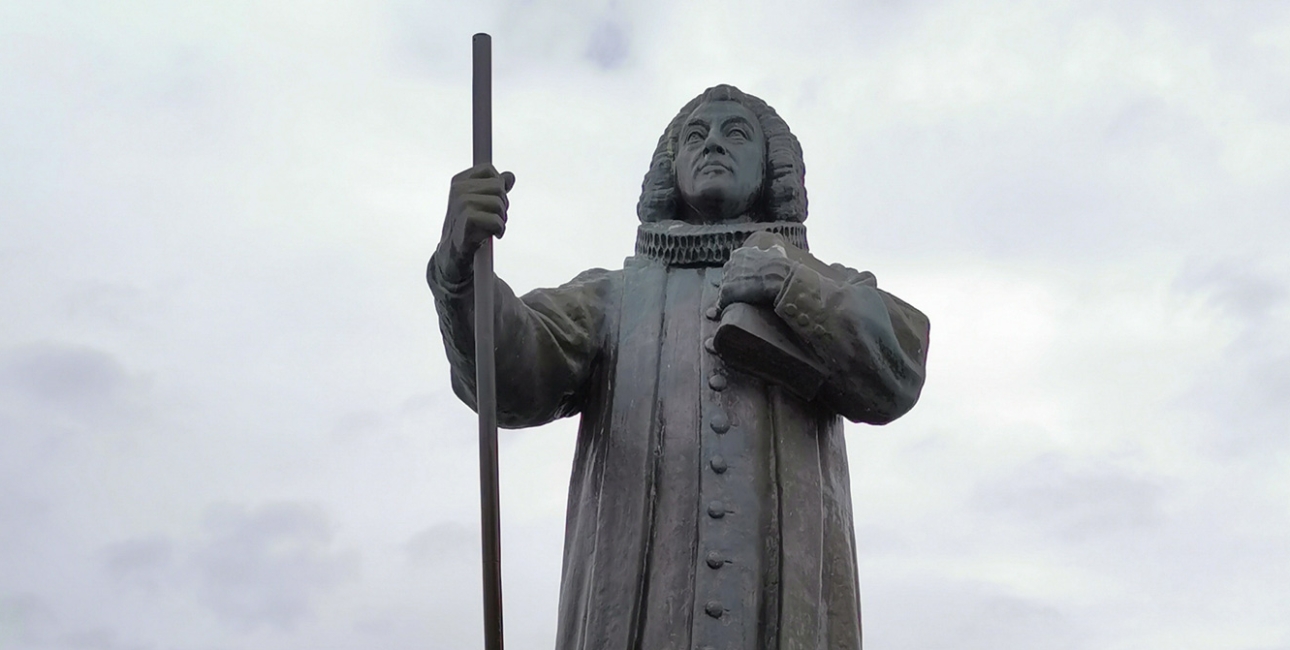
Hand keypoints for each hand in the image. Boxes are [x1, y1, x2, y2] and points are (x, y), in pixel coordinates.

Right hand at [435, 164, 515, 282]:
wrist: (454, 253)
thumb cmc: (469, 226)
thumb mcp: (482, 202)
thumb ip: (496, 187)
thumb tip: (510, 176)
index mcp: (459, 181)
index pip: (489, 170)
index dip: (498, 185)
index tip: (493, 199)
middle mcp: (458, 189)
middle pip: (498, 187)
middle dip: (502, 204)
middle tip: (493, 217)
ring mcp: (461, 203)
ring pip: (499, 203)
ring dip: (501, 219)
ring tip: (491, 227)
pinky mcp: (467, 218)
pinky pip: (497, 220)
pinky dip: (499, 230)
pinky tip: (491, 236)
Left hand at [717, 243, 794, 310]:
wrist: (779, 279)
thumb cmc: (779, 267)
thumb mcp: (777, 253)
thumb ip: (773, 249)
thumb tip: (777, 243)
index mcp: (740, 254)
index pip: (736, 266)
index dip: (743, 275)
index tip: (751, 282)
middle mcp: (730, 263)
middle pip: (728, 277)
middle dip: (736, 284)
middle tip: (747, 293)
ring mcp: (726, 277)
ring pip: (725, 289)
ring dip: (732, 296)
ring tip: (743, 302)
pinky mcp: (726, 292)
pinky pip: (722, 302)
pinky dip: (726, 307)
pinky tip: (733, 310)